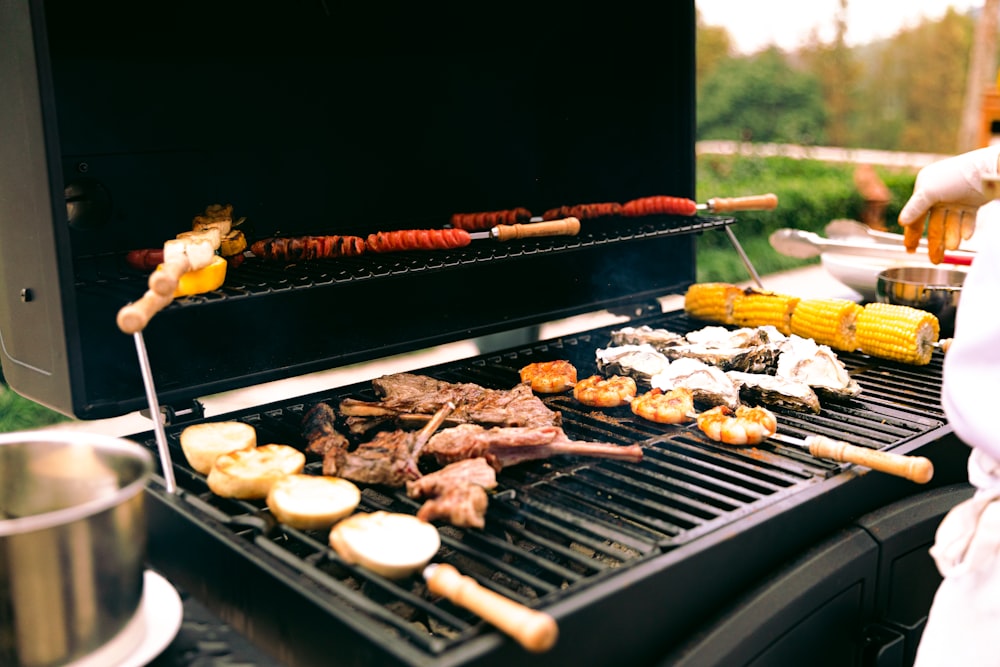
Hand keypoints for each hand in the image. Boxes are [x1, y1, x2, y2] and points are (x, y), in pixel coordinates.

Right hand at [898, 146, 999, 261]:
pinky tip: (966, 237)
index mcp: (925, 190)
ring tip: (953, 248)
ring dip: (951, 237)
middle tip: (934, 259)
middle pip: (934, 224)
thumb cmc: (956, 177)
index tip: (910, 249)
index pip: (916, 216)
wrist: (988, 170)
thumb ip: (914, 208)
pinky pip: (967, 219)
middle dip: (935, 242)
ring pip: (951, 224)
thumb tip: (901, 222)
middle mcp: (940, 195)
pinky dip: (965, 229)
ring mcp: (956, 199)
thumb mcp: (929, 192)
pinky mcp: (972, 202)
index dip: (912, 233)